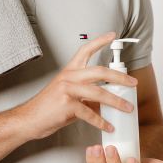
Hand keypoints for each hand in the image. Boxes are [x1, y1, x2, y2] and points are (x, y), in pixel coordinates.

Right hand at [20, 31, 137, 140]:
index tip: (112, 36)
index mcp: (69, 71)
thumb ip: (87, 95)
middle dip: (119, 77)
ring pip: (98, 93)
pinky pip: (89, 113)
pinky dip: (101, 121)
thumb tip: (106, 102)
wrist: (29, 119)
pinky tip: (108, 126)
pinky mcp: (67, 105)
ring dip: (116, 101)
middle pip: (99, 71)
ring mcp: (67, 90)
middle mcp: (68, 77)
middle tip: (132, 83)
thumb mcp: (68, 96)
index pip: (85, 50)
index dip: (100, 41)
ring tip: (127, 107)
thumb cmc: (47, 107)